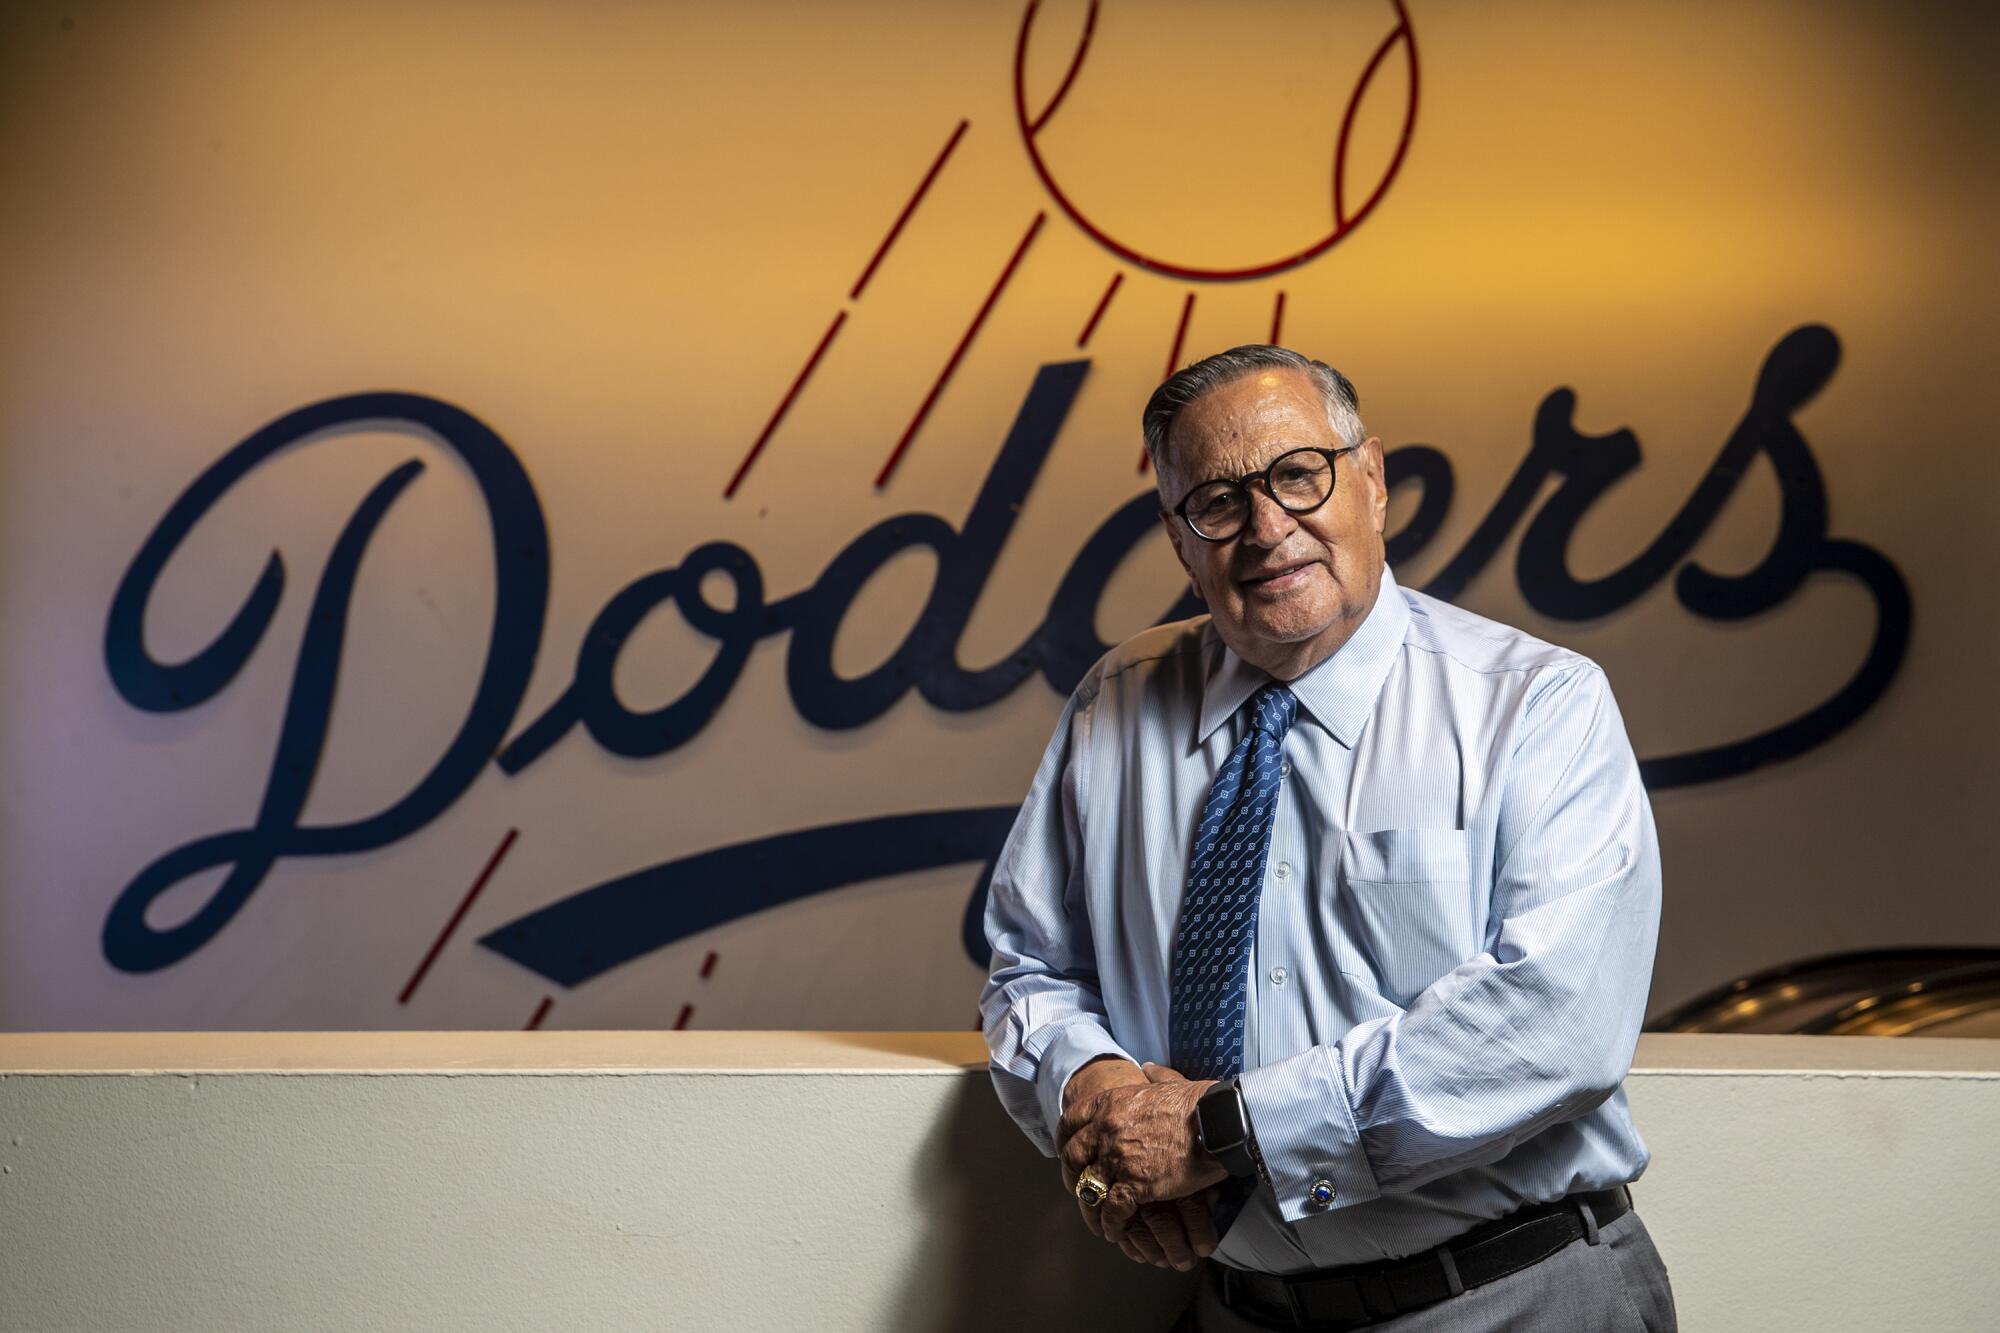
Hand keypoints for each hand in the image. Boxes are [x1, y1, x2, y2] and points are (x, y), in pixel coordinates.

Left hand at [1058, 1059, 1228, 1252]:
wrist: (1218, 1121)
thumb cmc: (1199, 1102)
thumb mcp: (1169, 1080)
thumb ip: (1153, 1076)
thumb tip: (1147, 1068)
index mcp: (1110, 1103)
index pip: (1071, 1122)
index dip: (1065, 1140)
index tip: (1068, 1153)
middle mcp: (1106, 1129)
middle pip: (1073, 1157)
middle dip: (1072, 1176)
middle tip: (1078, 1189)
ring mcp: (1118, 1158)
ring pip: (1089, 1188)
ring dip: (1090, 1208)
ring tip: (1095, 1221)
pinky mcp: (1135, 1184)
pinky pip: (1113, 1210)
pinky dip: (1112, 1224)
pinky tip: (1114, 1231)